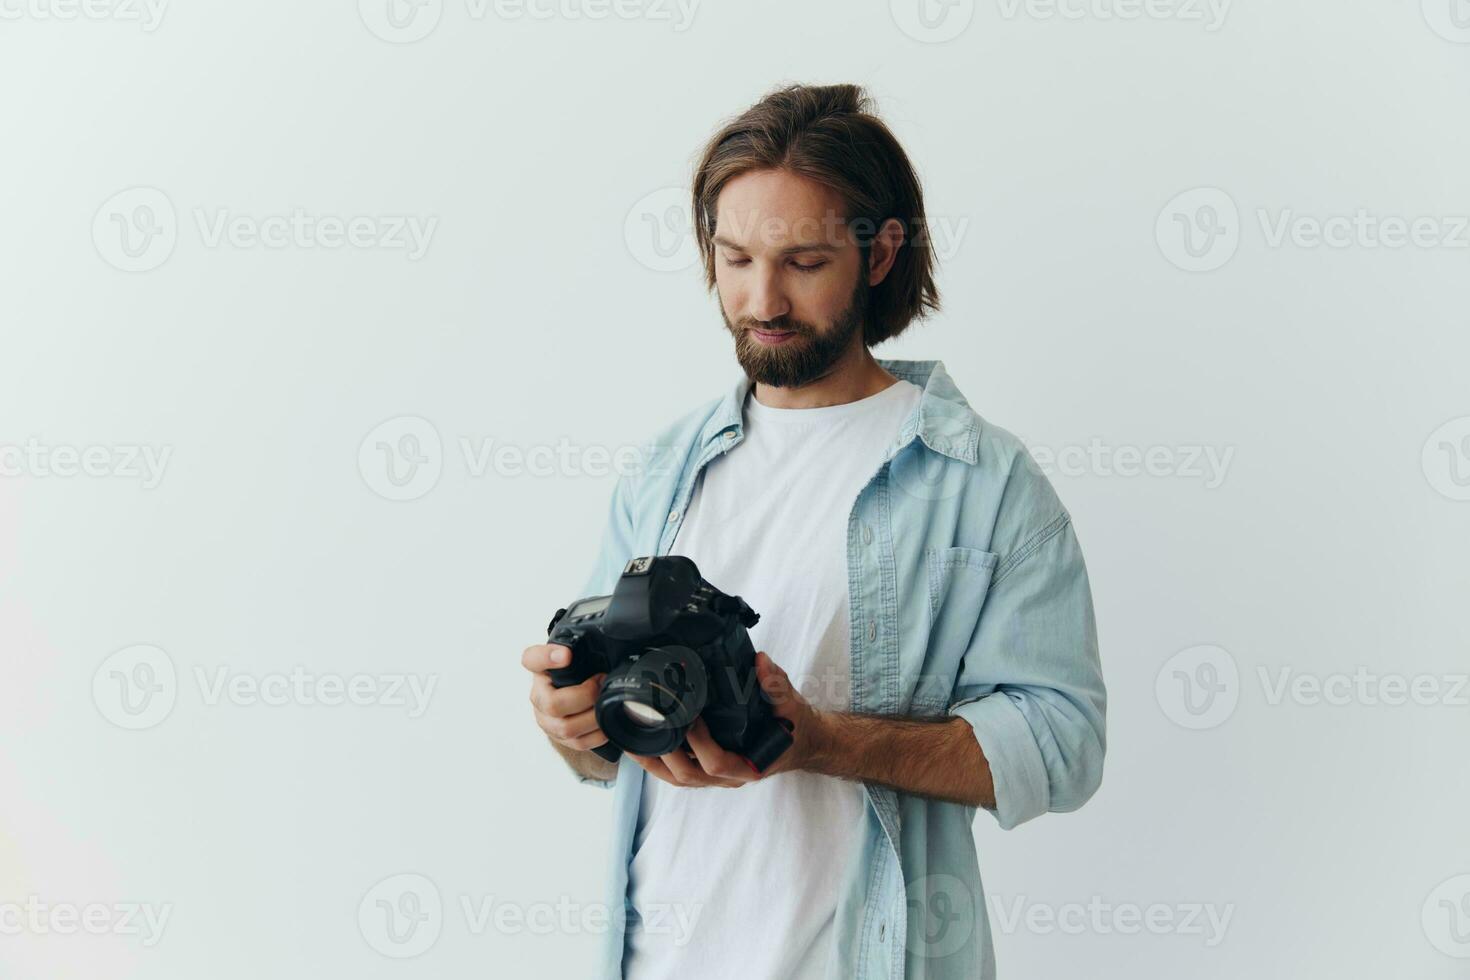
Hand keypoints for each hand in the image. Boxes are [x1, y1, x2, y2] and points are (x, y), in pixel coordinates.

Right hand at [522, 642, 607, 751]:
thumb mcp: (578, 653)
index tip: (567, 655)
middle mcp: (538, 695)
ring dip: (593, 717)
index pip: (532, 659)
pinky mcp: (559, 737)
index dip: (547, 657)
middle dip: (585, 696)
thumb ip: (582, 646)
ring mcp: (546, 719)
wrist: (576, 688)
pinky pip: (579, 742)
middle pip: (553, 704)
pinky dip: (597, 734)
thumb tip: (596, 645)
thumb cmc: (578, 670)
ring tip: (606, 703)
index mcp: (539, 669)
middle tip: (602, 683)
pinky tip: (606, 721)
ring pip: (566, 728)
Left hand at [628, 650, 826, 788]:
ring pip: (679, 776)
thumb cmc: (795, 726)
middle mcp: (731, 774)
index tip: (689, 717)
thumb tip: (761, 662)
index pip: (718, 763)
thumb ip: (777, 685)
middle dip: (665, 753)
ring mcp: (717, 774)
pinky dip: (659, 758)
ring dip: (654, 760)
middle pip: (690, 775)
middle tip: (649, 725)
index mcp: (751, 763)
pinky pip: (679, 769)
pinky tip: (641, 741)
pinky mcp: (707, 766)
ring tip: (630, 738)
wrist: (802, 741)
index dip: (699, 743)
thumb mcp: (792, 705)